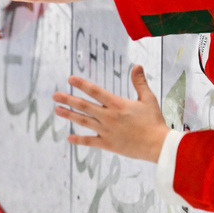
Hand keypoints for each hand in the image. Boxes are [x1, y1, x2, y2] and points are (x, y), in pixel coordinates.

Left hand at [52, 65, 170, 162]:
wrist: (159, 146)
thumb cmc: (154, 121)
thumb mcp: (148, 99)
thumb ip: (139, 82)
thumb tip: (136, 66)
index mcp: (117, 104)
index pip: (95, 91)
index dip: (82, 84)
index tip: (70, 79)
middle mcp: (109, 116)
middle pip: (84, 106)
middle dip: (68, 99)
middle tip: (54, 95)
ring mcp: (107, 131)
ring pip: (83, 121)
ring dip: (69, 115)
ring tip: (57, 109)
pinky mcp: (108, 144)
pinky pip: (90, 141)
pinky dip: (79, 140)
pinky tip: (69, 137)